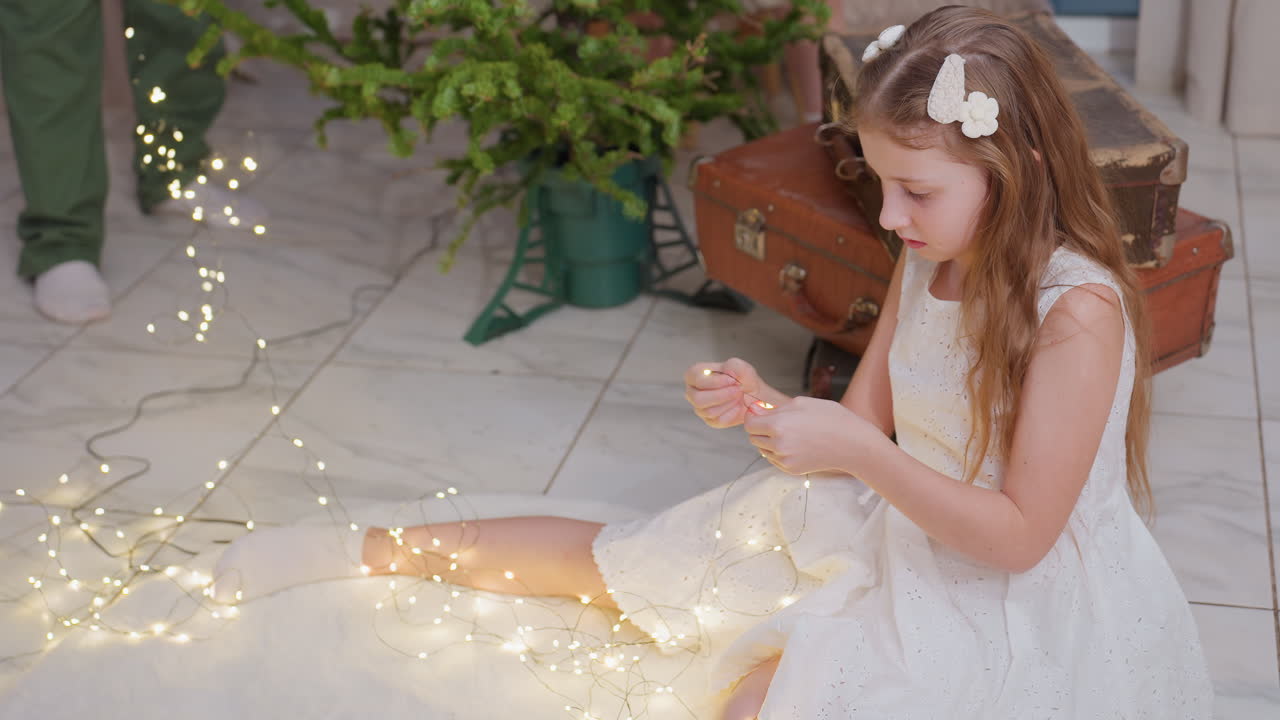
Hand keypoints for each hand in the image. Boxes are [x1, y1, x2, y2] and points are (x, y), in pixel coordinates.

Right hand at [684, 357, 763, 428]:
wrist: (753, 395)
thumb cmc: (742, 379)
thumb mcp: (742, 367)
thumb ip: (734, 365)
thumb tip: (728, 372)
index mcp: (695, 374)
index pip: (695, 379)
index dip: (714, 381)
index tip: (732, 380)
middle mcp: (693, 392)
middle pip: (698, 399)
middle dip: (722, 395)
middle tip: (738, 390)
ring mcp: (700, 408)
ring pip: (709, 411)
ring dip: (729, 402)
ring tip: (739, 395)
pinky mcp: (710, 420)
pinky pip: (719, 420)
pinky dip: (733, 412)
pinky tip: (738, 405)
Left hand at [744, 396, 881, 474]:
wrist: (852, 444)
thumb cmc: (830, 418)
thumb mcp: (801, 404)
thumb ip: (774, 408)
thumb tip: (755, 411)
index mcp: (778, 425)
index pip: (749, 424)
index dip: (753, 417)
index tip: (760, 413)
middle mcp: (778, 445)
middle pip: (753, 437)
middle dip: (760, 429)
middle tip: (777, 422)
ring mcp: (784, 460)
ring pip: (762, 449)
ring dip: (768, 441)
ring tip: (789, 433)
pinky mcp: (791, 469)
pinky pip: (773, 459)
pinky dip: (778, 451)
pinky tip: (795, 444)